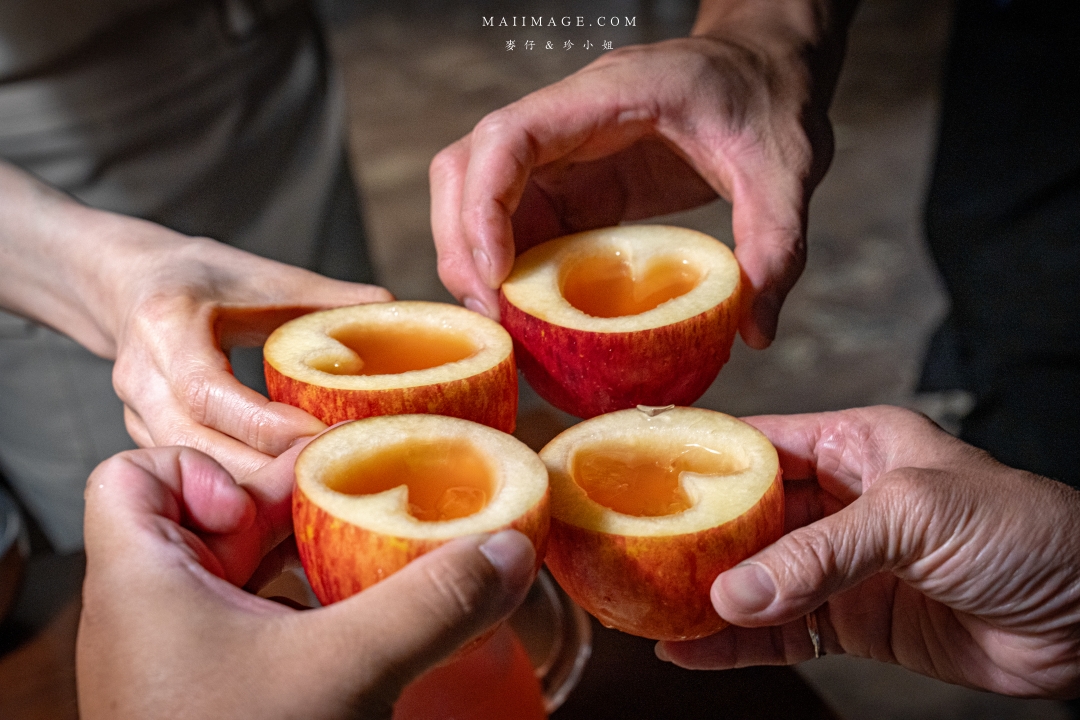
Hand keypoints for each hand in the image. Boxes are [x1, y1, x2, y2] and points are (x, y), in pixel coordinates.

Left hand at [77, 445, 535, 719]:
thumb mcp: (346, 671)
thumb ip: (429, 605)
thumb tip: (509, 550)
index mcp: (141, 583)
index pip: (132, 475)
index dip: (201, 468)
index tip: (268, 504)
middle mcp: (147, 613)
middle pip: (196, 514)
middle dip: (276, 510)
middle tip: (342, 516)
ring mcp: (177, 658)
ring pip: (225, 572)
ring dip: (292, 560)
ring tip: (350, 563)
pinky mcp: (209, 692)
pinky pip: (244, 622)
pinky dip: (294, 609)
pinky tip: (342, 628)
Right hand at [101, 218, 391, 478]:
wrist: (128, 283)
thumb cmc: (204, 278)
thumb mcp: (265, 277)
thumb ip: (329, 300)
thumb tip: (397, 311)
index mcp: (166, 326)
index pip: (207, 391)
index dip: (264, 424)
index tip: (321, 436)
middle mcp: (140, 377)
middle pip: (198, 446)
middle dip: (265, 473)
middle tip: (333, 480)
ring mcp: (136, 415)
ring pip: (195, 472)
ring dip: (254, 495)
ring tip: (318, 500)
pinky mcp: (148, 441)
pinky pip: (196, 478)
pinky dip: (242, 495)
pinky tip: (289, 506)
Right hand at [431, 3, 846, 346]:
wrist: (768, 71)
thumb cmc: (773, 101)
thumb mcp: (788, 170)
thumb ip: (776, 245)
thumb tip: (756, 332)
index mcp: (609, 96)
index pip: (508, 136)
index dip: (484, 206)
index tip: (497, 276)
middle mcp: (569, 119)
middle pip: (468, 166)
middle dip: (463, 242)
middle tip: (491, 317)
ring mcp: (565, 152)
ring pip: (479, 194)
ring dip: (475, 258)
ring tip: (502, 324)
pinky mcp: (575, 185)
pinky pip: (518, 222)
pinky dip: (510, 268)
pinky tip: (530, 313)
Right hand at [658, 406, 1079, 698]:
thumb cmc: (1021, 530)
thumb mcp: (914, 516)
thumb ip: (821, 553)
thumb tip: (734, 593)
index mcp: (852, 445)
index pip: (757, 445)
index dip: (700, 460)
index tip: (638, 479)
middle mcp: (840, 500)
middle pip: (745, 516)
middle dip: (694, 539)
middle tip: (636, 559)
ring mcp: (843, 564)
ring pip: (757, 579)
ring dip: (708, 599)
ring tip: (652, 614)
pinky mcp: (852, 621)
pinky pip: (782, 631)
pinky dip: (739, 644)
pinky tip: (696, 652)